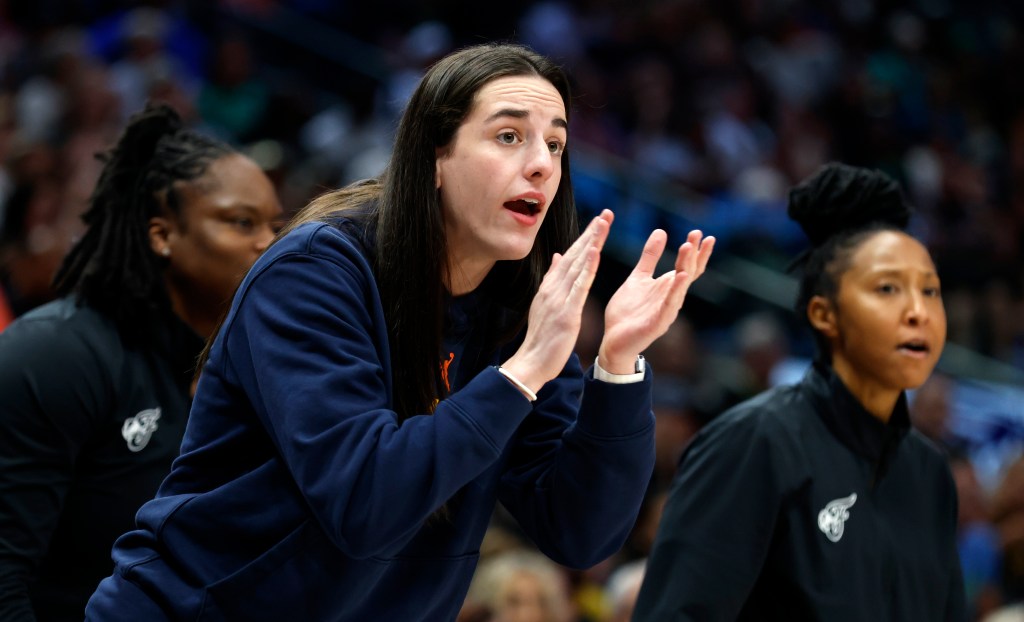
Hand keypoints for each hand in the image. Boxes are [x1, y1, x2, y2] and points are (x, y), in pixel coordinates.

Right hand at [501, 210, 613, 392]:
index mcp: (551, 287)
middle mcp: (554, 288)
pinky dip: (587, 268)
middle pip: (575, 255)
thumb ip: (553, 279)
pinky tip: (595, 253)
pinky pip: (579, 287)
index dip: (585, 238)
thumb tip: (559, 256)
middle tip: (606, 213)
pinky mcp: (567, 312)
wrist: (531, 361)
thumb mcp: (545, 304)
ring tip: (603, 224)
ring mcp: (559, 299)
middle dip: (591, 233)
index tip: (598, 221)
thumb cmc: (541, 337)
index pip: (570, 256)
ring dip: (591, 243)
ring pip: (578, 265)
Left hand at [598, 228, 714, 373]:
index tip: (700, 233)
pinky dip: (675, 292)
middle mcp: (671, 298)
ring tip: (688, 249)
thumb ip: (650, 257)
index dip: (696, 251)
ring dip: (685, 268)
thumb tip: (661, 231)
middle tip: (696, 234)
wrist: (613, 340)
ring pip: (680, 288)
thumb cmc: (628, 311)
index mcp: (668, 287)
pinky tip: (680, 278)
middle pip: (687, 273)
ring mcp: (666, 311)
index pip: (687, 267)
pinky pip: (668, 306)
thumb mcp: (638, 277)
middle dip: (692, 254)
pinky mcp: (657, 323)